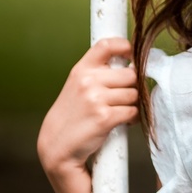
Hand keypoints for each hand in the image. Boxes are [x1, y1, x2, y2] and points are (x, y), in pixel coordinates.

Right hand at [37, 37, 137, 178]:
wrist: (57, 146)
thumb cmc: (72, 116)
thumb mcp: (79, 87)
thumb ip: (99, 74)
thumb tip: (134, 65)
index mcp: (81, 70)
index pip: (107, 45)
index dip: (126, 47)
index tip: (132, 56)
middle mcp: (88, 81)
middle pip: (131, 74)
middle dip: (132, 87)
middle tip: (122, 99)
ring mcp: (96, 98)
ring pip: (134, 94)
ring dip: (132, 105)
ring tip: (118, 112)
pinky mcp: (105, 117)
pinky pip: (133, 112)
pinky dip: (132, 119)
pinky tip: (121, 122)